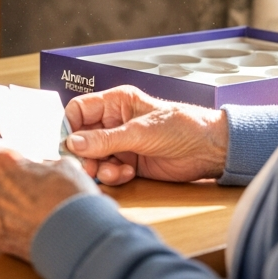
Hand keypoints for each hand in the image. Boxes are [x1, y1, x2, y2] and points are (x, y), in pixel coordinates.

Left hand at [0, 140, 100, 260]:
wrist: (77, 236)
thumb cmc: (69, 194)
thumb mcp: (62, 164)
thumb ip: (43, 164)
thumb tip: (43, 168)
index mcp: (0, 162)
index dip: (7, 154)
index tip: (18, 159)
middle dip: (10, 181)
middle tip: (33, 185)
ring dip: (11, 205)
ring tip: (37, 210)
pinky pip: (3, 227)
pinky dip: (16, 226)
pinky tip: (36, 226)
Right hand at [64, 85, 227, 185]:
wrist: (209, 150)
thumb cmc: (181, 127)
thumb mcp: (140, 132)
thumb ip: (105, 140)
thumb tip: (73, 143)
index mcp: (116, 102)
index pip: (79, 110)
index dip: (70, 127)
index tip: (68, 145)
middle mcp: (115, 122)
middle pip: (82, 138)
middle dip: (83, 153)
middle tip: (88, 167)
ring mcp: (121, 143)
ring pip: (93, 157)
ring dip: (99, 167)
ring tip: (114, 171)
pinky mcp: (129, 163)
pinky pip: (108, 171)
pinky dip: (113, 175)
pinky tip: (128, 173)